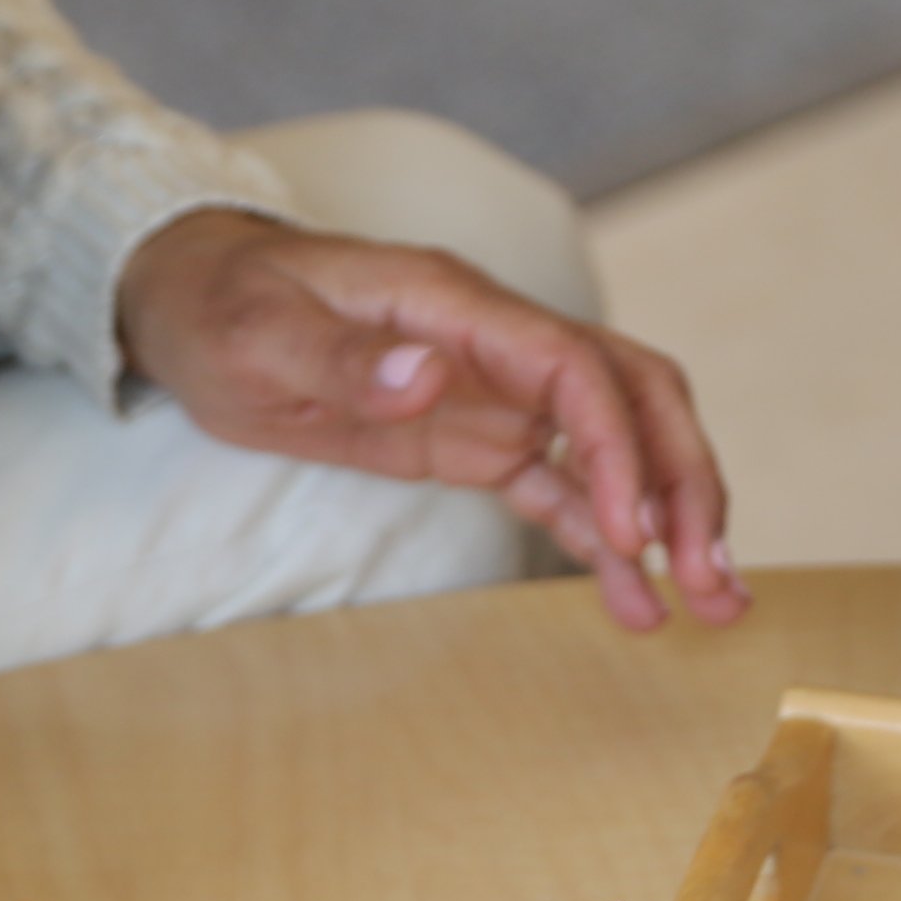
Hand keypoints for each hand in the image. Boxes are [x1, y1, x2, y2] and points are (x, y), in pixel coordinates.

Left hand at [115, 211, 743, 631]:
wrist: (189, 297)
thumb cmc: (221, 305)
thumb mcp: (257, 336)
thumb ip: (343, 358)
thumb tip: (429, 374)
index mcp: (454, 304)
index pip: (572, 366)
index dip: (616, 447)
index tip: (630, 533)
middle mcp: (494, 340)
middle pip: (631, 395)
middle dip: (684, 480)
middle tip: (711, 576)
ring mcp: (492, 389)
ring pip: (616, 442)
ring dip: (669, 516)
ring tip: (709, 603)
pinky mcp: (475, 434)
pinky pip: (562, 484)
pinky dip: (605, 538)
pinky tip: (636, 598)